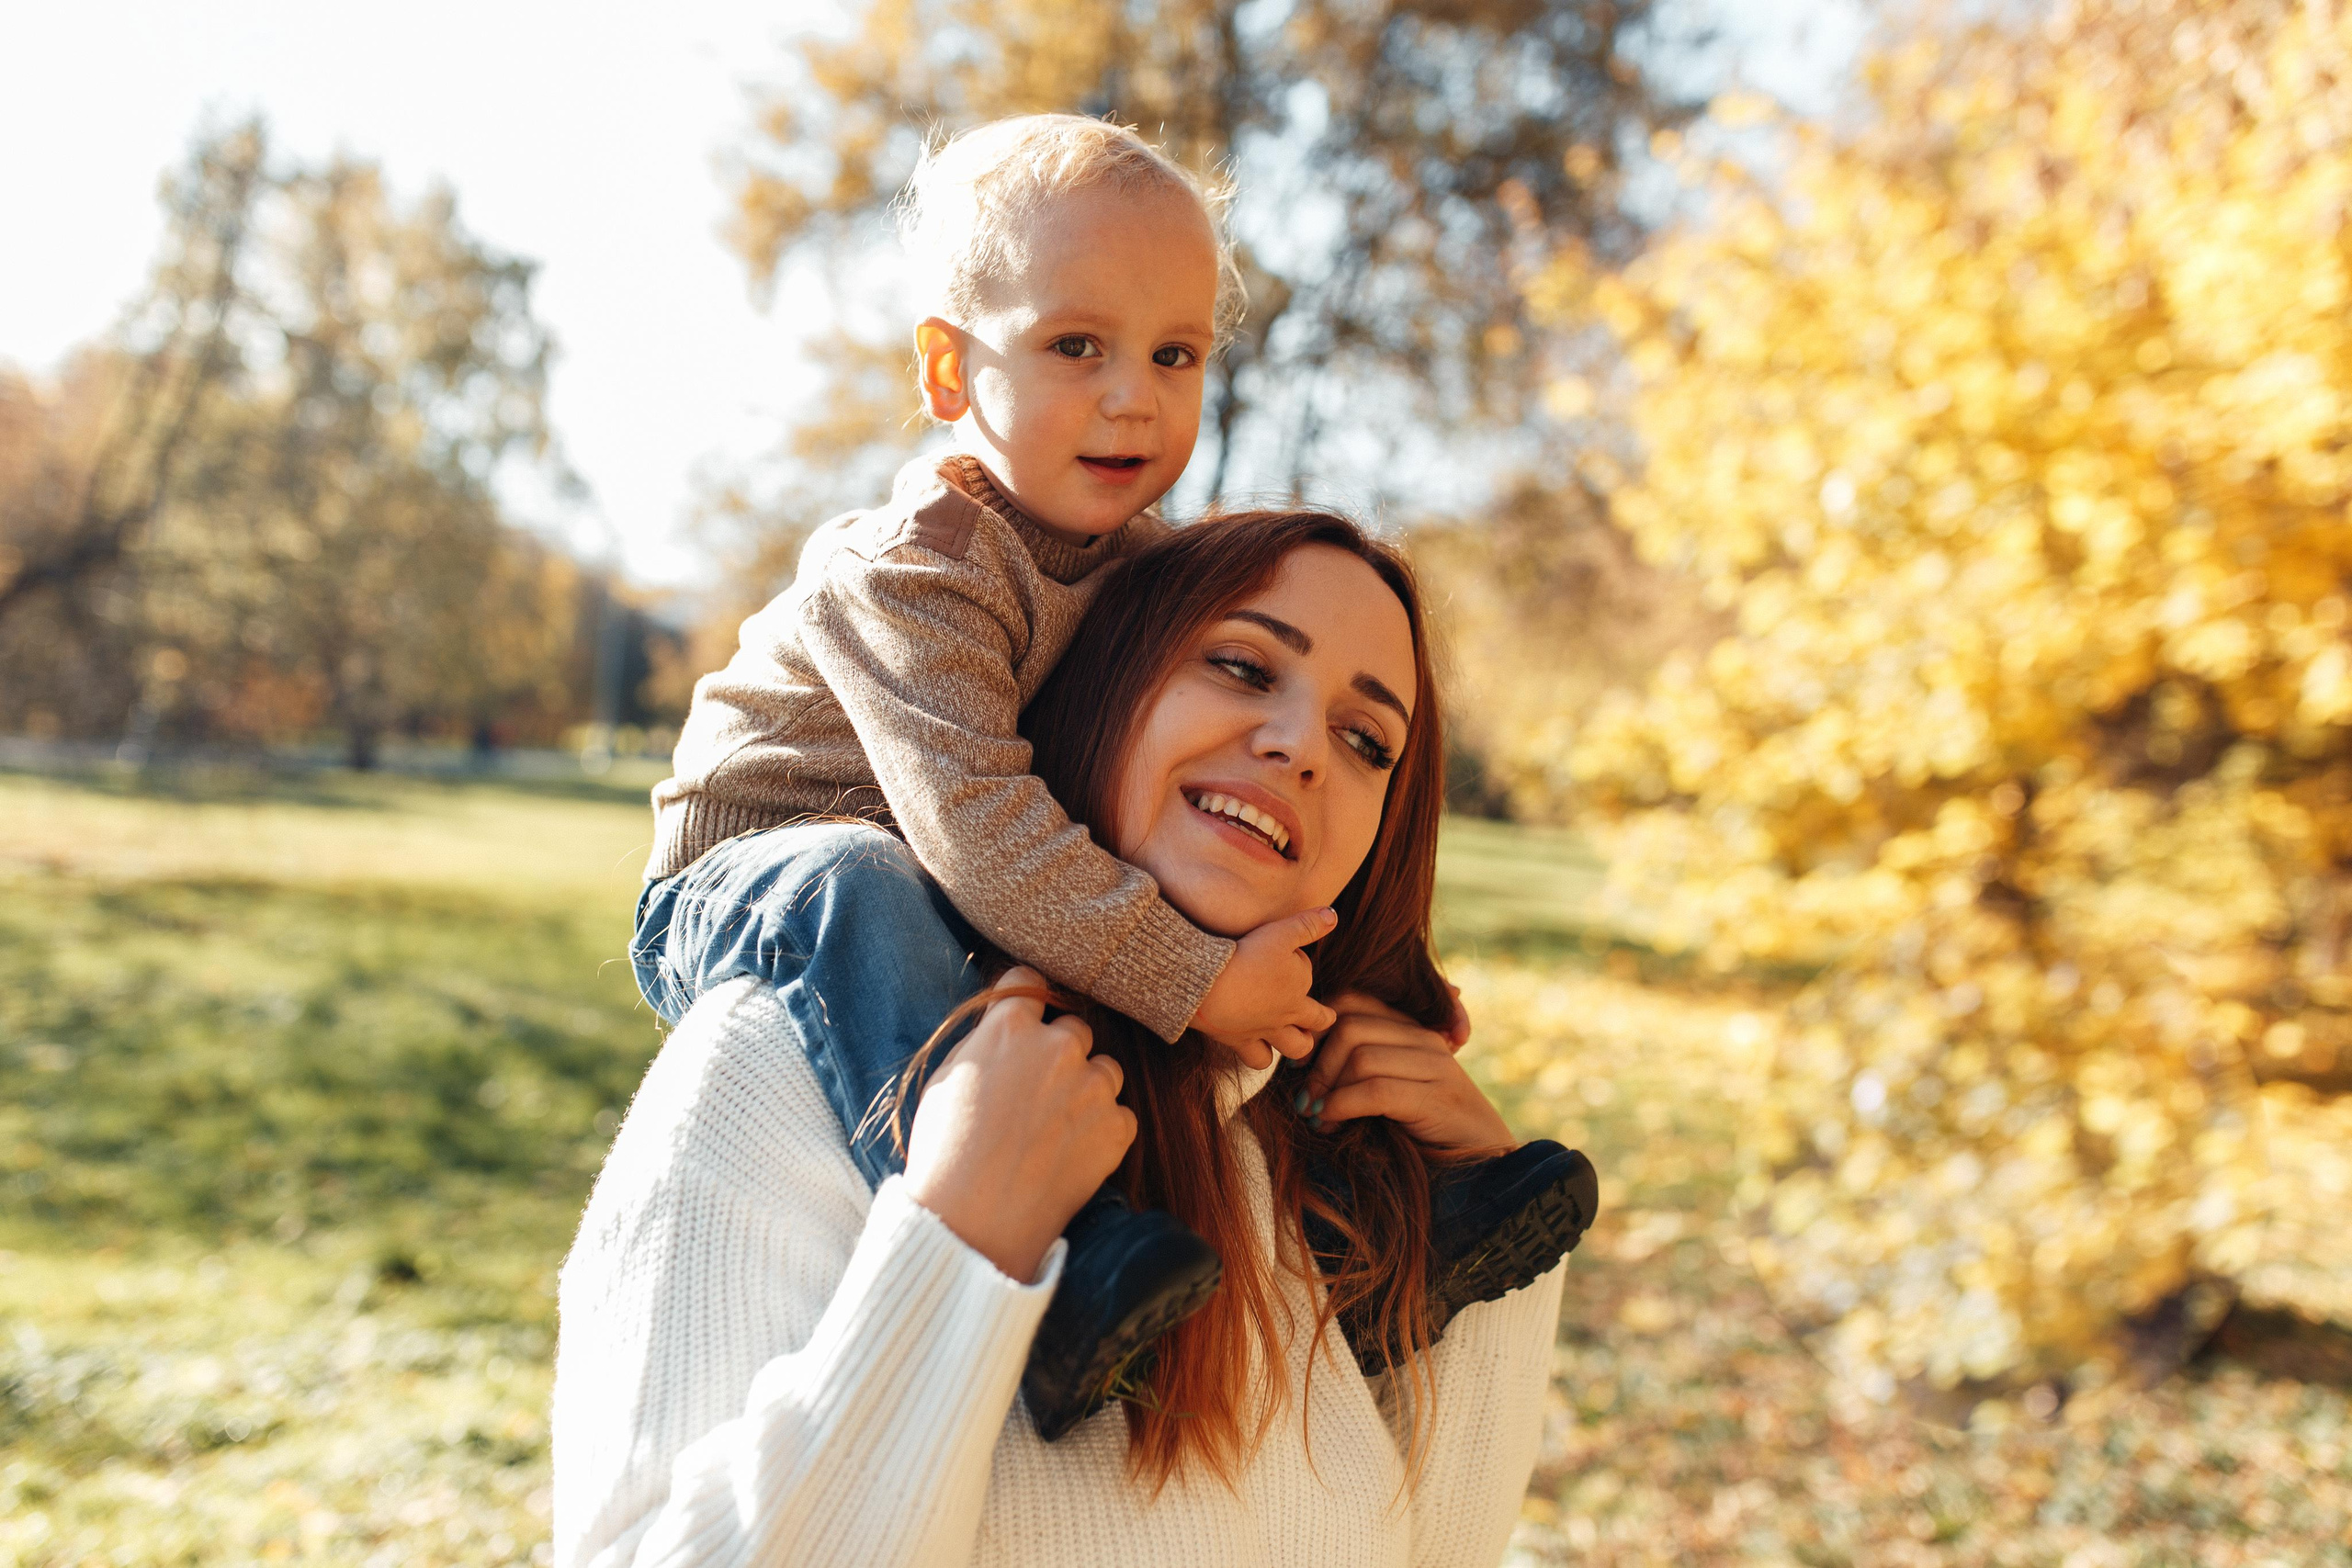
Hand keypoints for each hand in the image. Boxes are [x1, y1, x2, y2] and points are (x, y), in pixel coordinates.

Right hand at [901, 968, 1135, 1281]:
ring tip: (1056, 1129)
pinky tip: (1072, 1154)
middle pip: (1074, 1030)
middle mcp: (1058, 1046)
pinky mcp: (1117, 1127)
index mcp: (1009, 1027)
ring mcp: (1092, 1086)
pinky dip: (1103, 1131)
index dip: (1028, 1002)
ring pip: (1105, 1070)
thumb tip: (1003, 1028)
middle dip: (1060, 1055)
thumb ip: (983, 1043)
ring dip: (1088, 1090)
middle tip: (1038, 1094)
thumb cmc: (945, 1153)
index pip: (1031, 983)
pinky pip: (1120, 1115)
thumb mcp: (946, 1080)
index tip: (1029, 1021)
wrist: (972, 1221)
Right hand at [1192, 907, 1341, 1067]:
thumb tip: (1334, 915)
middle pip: (1316, 1020)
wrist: (1207, 986)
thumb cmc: (1245, 956)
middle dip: (1321, 1017)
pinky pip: (1259, 1061)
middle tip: (1320, 1016)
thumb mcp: (1280, 932)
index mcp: (1298, 986)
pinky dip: (1262, 1057)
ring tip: (1295, 1038)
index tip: (1284, 955)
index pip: (1307, 975)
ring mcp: (1265, 1030)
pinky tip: (1259, 1049)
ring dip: (1298, 1044)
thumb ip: (1309, 924)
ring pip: (1295, 1047)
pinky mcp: (1241, 1042)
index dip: (1298, 963)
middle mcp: (1287, 1012)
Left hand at [1300, 990, 1511, 1152]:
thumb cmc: (1427, 1132)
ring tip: (1316, 1117)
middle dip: (1317, 1063)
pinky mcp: (1436, 1100)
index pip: (1352, 1000)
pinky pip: (1376, 1091)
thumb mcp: (1392, 1091)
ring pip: (1360, 1057)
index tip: (1298, 1066)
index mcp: (1412, 1030)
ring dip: (1326, 1091)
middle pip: (1350, 1026)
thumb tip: (1301, 1071)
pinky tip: (1329, 1123)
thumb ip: (1362, 1071)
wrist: (1487, 1165)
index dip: (1317, 1028)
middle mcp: (1425, 1040)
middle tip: (1303, 1099)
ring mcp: (1435, 1068)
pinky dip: (1341, 1106)